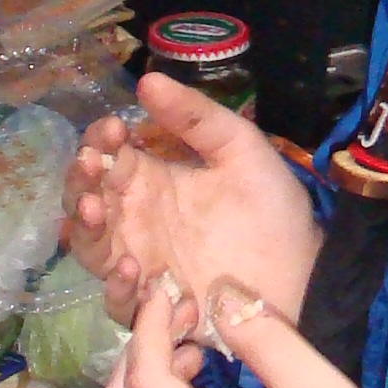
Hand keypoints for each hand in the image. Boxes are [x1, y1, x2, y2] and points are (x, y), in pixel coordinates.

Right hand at [62, 75, 321, 325]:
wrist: (306, 271)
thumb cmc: (272, 209)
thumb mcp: (240, 149)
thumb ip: (197, 117)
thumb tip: (146, 80)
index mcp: (151, 179)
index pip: (106, 155)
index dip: (99, 140)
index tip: (113, 129)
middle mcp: (136, 221)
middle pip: (86, 200)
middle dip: (80, 181)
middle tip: (92, 165)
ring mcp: (142, 265)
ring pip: (91, 250)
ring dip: (85, 230)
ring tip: (97, 211)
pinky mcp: (156, 306)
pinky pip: (120, 304)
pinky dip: (119, 289)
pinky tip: (133, 269)